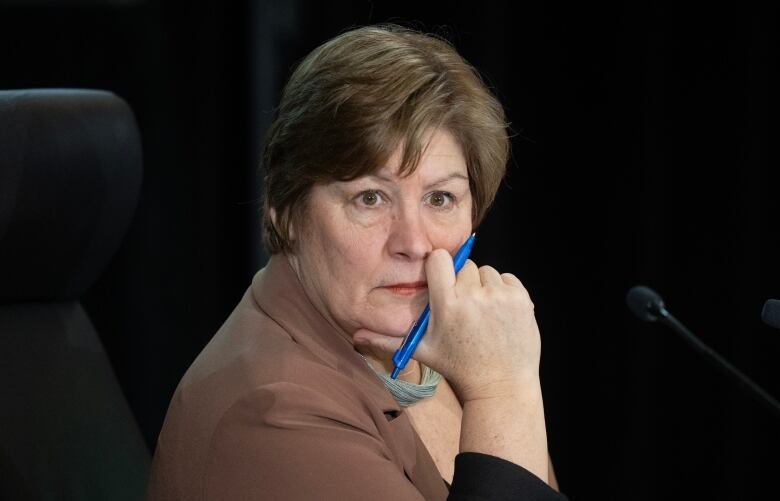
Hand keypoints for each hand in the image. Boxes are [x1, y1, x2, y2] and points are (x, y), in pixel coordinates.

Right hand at [354, 249, 541, 402]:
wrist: (501, 386)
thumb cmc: (458, 368)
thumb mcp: (422, 351)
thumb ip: (388, 339)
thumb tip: (355, 334)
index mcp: (447, 305)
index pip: (439, 259)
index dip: (439, 267)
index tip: (441, 280)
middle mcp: (474, 297)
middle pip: (463, 265)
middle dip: (461, 281)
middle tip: (462, 307)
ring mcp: (500, 297)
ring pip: (486, 271)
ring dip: (482, 286)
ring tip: (481, 313)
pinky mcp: (522, 299)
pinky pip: (506, 278)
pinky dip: (502, 291)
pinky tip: (497, 314)